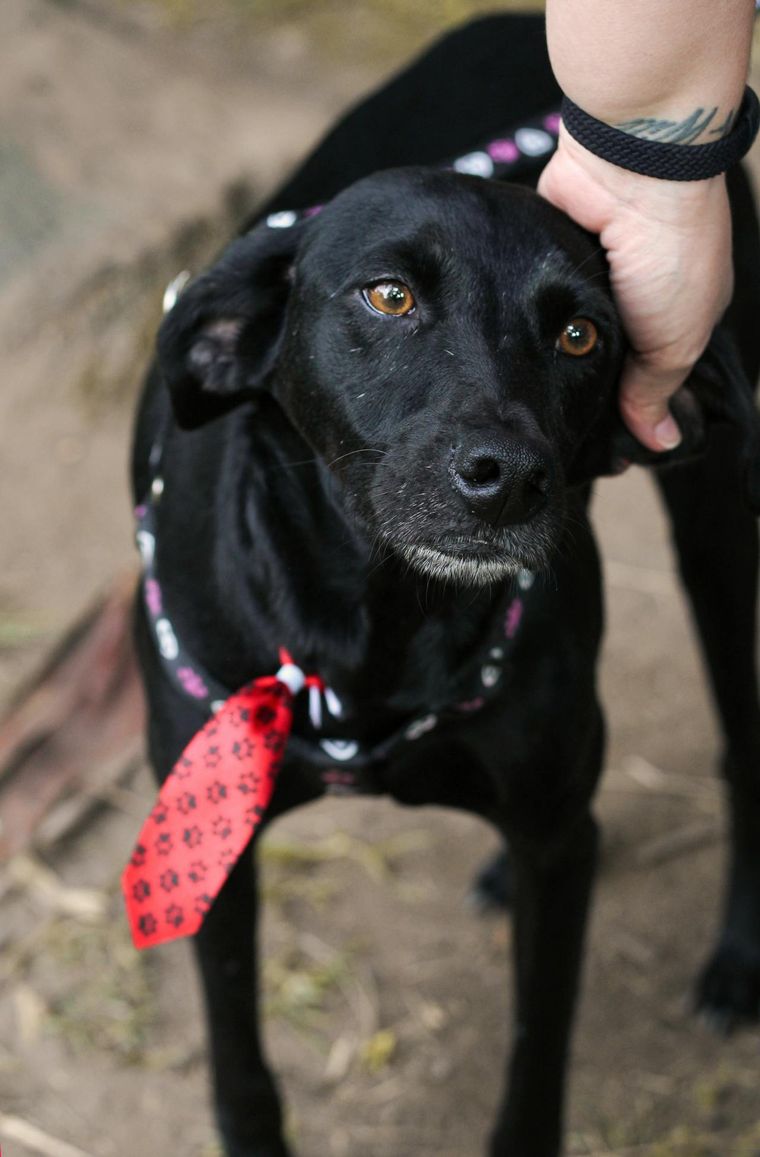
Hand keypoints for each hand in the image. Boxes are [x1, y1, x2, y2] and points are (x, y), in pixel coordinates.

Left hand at [538, 127, 733, 450]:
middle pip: (600, 357)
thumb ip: (656, 390)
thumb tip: (658, 443)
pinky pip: (534, 298)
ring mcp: (590, 273)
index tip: (601, 452)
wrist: (635, 170)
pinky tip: (504, 353)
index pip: (646, 380)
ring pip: (563, 332)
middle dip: (580, 391)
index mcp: (674, 316)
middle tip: (555, 437)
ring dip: (547, 359)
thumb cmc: (672, 251)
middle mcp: (632, 296)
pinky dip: (524, 321)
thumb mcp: (676, 339)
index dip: (624, 413)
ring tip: (521, 405)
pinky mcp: (551, 250)